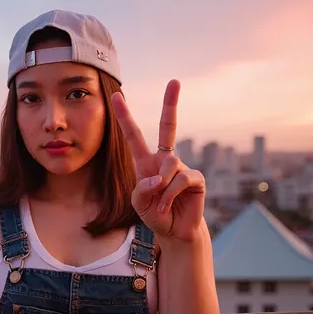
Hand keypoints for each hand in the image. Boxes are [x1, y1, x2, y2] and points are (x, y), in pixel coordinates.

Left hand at [110, 81, 204, 241]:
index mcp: (146, 162)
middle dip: (171, 104)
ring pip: (169, 163)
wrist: (175, 232)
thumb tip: (159, 177)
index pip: (134, 135)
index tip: (117, 95)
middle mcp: (164, 160)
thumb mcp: (138, 203)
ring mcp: (181, 167)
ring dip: (161, 186)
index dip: (125, 116)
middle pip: (168, 126)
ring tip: (161, 202)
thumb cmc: (155, 214)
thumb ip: (142, 189)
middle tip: (175, 81)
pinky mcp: (195, 178)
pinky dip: (171, 193)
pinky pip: (181, 178)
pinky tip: (170, 203)